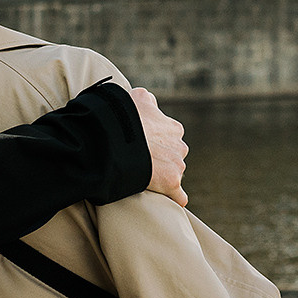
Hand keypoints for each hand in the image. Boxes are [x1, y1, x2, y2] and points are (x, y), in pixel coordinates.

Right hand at [134, 87, 187, 205]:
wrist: (117, 139)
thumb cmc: (124, 117)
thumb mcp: (136, 98)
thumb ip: (147, 101)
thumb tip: (150, 103)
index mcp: (173, 128)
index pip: (170, 138)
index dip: (155, 144)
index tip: (142, 148)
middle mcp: (180, 146)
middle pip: (173, 157)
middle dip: (161, 160)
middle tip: (140, 163)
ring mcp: (177, 165)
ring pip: (174, 174)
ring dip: (163, 177)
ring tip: (142, 178)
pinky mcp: (171, 183)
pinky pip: (179, 195)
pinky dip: (175, 197)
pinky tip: (170, 199)